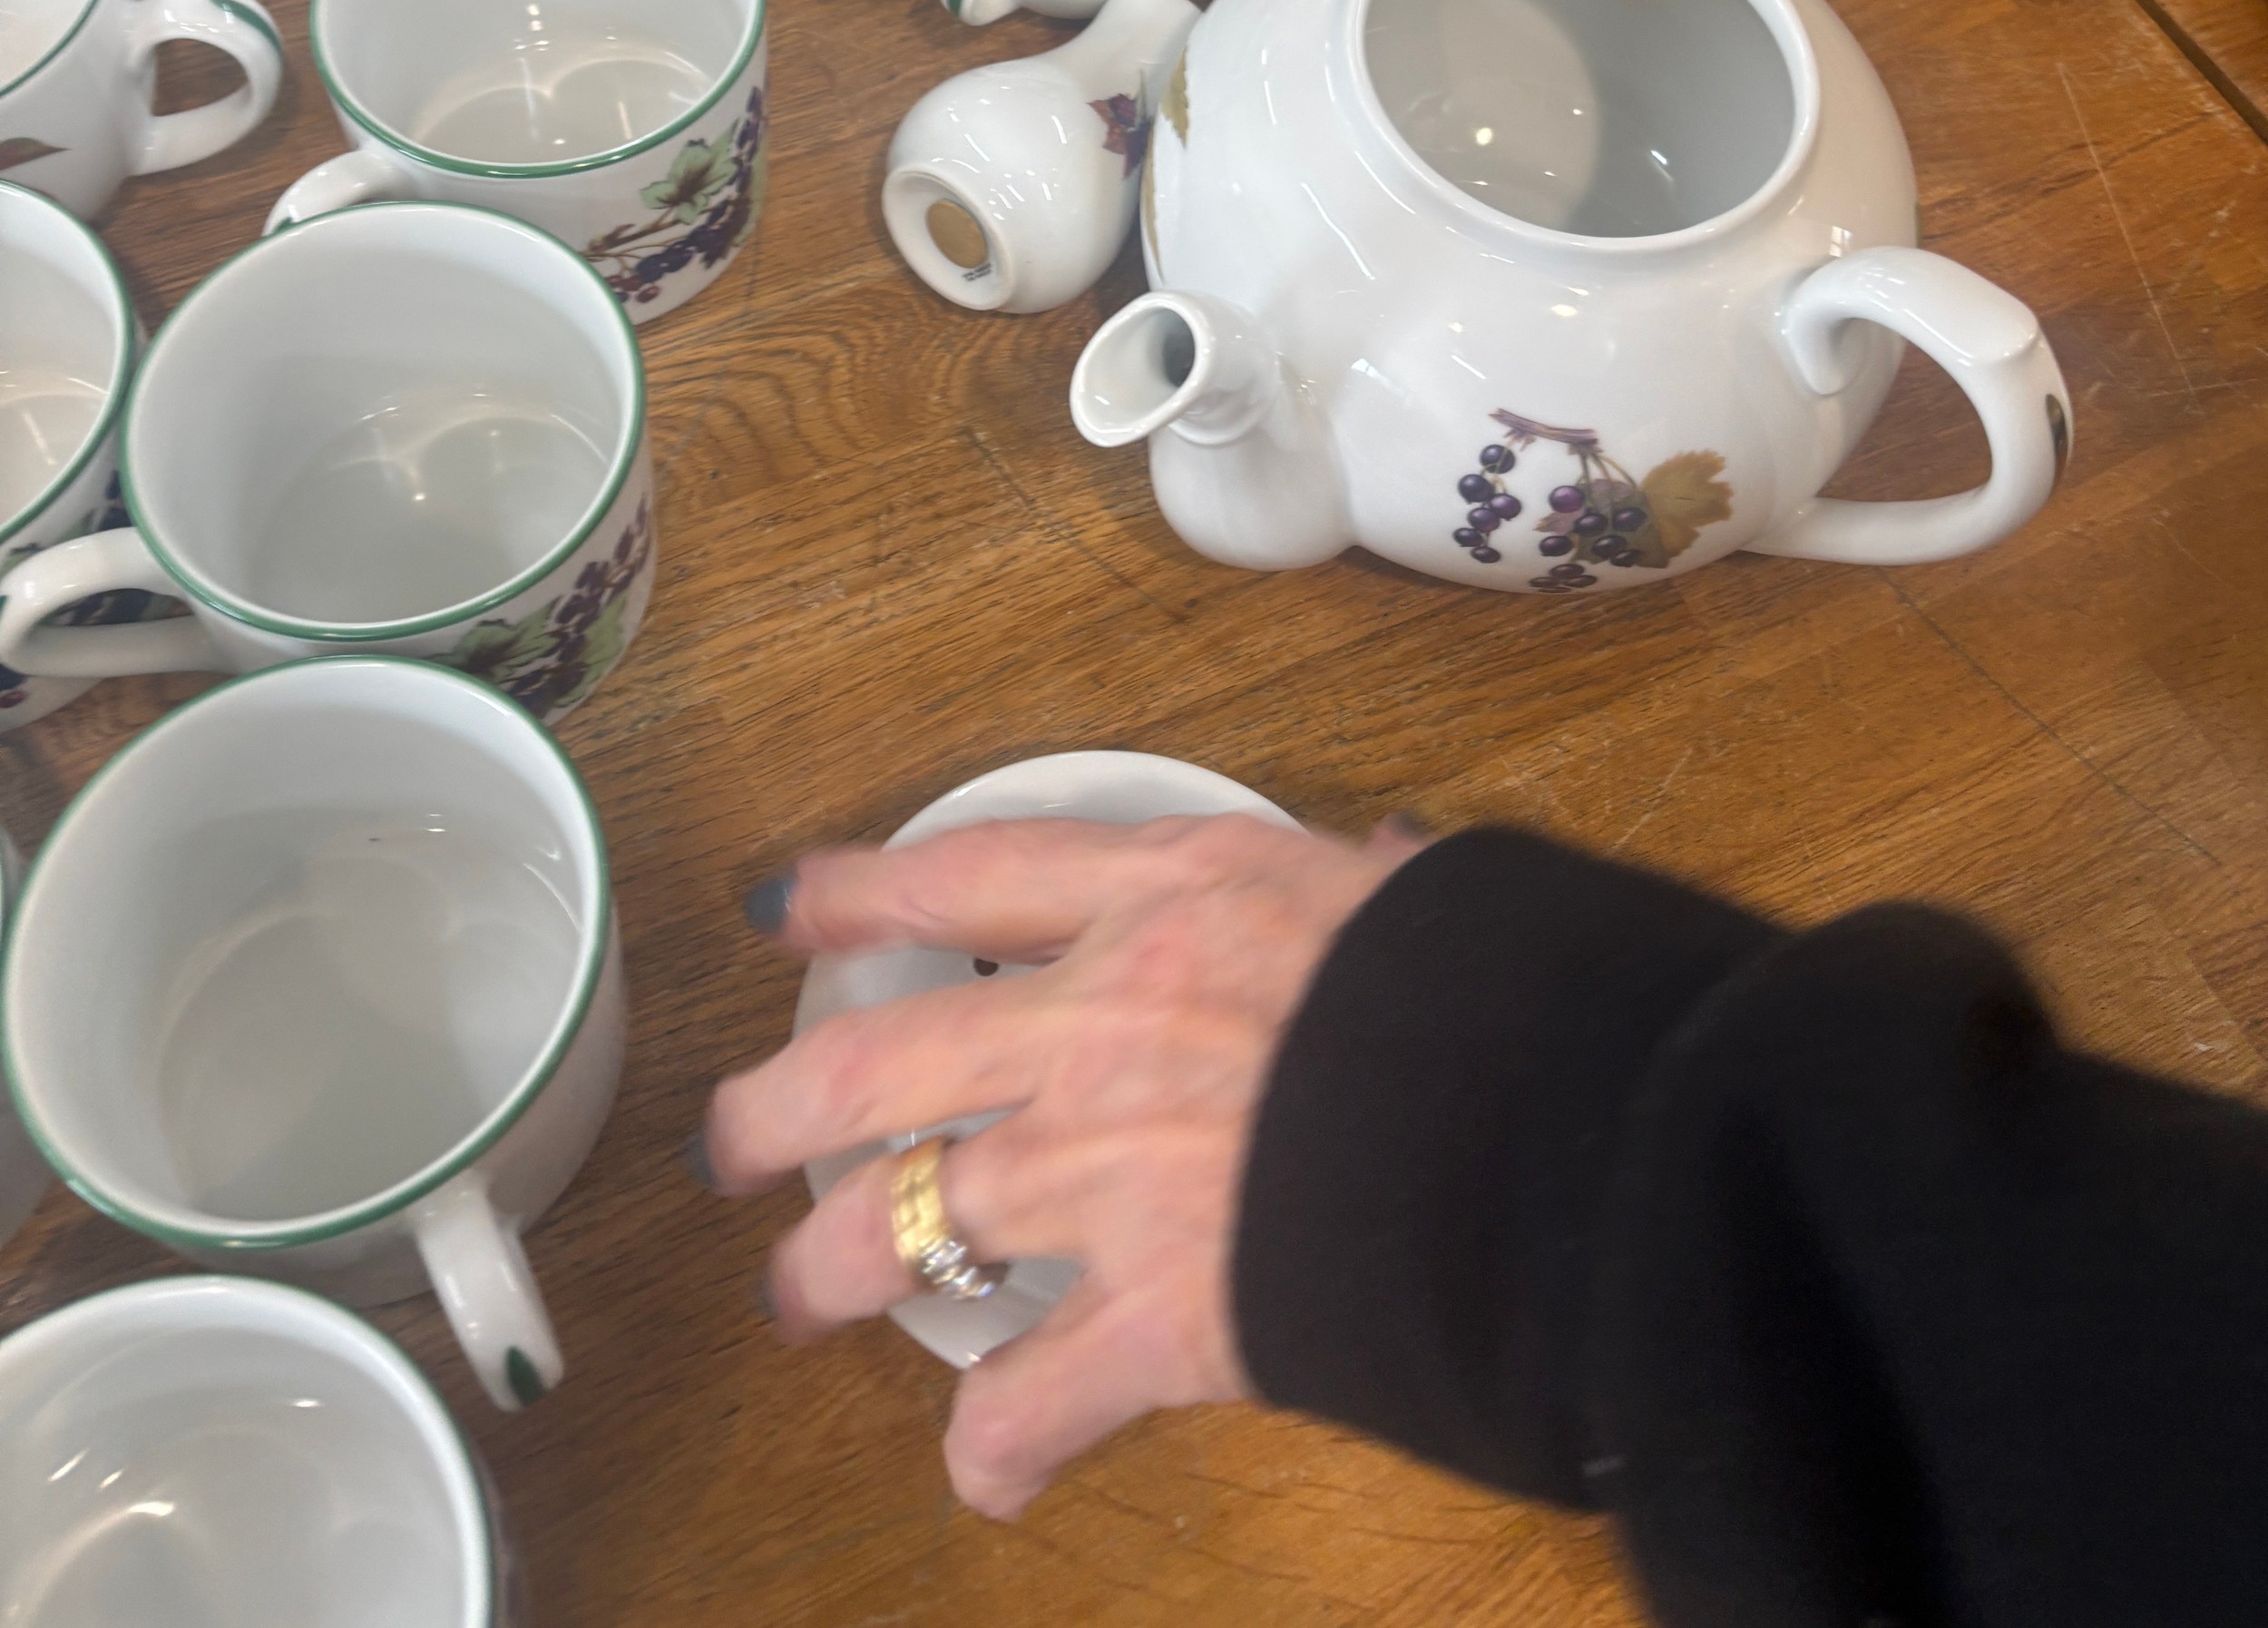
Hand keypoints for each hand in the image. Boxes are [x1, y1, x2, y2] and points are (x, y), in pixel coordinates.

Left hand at [704, 810, 1425, 1516]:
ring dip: (831, 1271)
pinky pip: (1031, 1401)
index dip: (861, 891)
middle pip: (882, 1062)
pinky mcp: (1159, 1316)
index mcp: (1169, 899)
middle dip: (781, 1106)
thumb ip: (1355, 882)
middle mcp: (1103, 1023)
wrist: (1554, 1119)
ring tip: (797, 1296)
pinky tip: (984, 1475)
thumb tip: (1383, 857)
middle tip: (736, 1135)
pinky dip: (996, 1449)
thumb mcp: (1402, 890)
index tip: (787, 905)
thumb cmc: (1494, 986)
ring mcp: (1112, 1174)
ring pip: (904, 1227)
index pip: (971, 876)